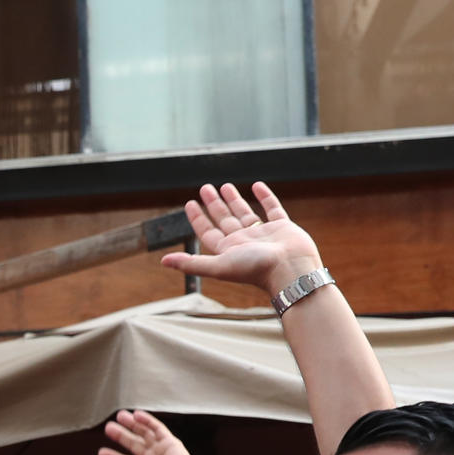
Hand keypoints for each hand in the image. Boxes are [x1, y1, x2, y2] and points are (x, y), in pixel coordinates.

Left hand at [97, 410, 206, 454]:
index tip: (101, 453)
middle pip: (134, 445)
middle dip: (121, 436)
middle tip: (108, 427)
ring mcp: (162, 452)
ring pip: (144, 434)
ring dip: (132, 425)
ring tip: (119, 416)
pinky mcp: (171, 443)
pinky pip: (158, 428)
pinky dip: (147, 420)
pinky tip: (136, 414)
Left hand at [160, 182, 322, 296]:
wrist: (290, 269)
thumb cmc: (255, 269)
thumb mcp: (218, 265)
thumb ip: (191, 263)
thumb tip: (163, 261)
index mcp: (227, 250)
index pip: (207, 231)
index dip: (197, 218)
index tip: (189, 203)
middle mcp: (243, 241)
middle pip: (223, 219)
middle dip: (213, 204)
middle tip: (204, 187)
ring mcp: (263, 234)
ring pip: (245, 212)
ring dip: (234, 199)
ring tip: (224, 185)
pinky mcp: (282, 226)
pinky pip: (272, 208)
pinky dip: (264, 197)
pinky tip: (256, 186)